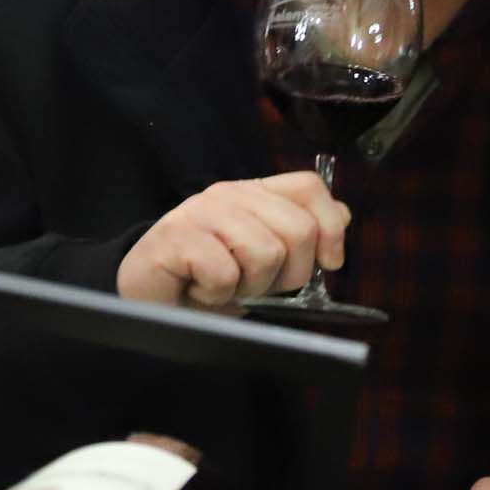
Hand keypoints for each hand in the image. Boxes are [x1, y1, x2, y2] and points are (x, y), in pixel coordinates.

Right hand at [116, 171, 350, 310]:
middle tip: (255, 285)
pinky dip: (217, 294)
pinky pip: (225, 272)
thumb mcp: (263, 263)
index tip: (329, 263)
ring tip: (223, 286)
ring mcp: (199, 212)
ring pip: (266, 253)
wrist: (146, 301)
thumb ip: (300, 236)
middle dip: (288, 274)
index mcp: (252, 194)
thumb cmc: (205, 283)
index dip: (329, 227)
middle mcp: (227, 195)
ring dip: (249, 287)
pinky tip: (199, 290)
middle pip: (298, 228)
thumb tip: (343, 215)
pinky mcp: (176, 237)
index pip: (308, 187)